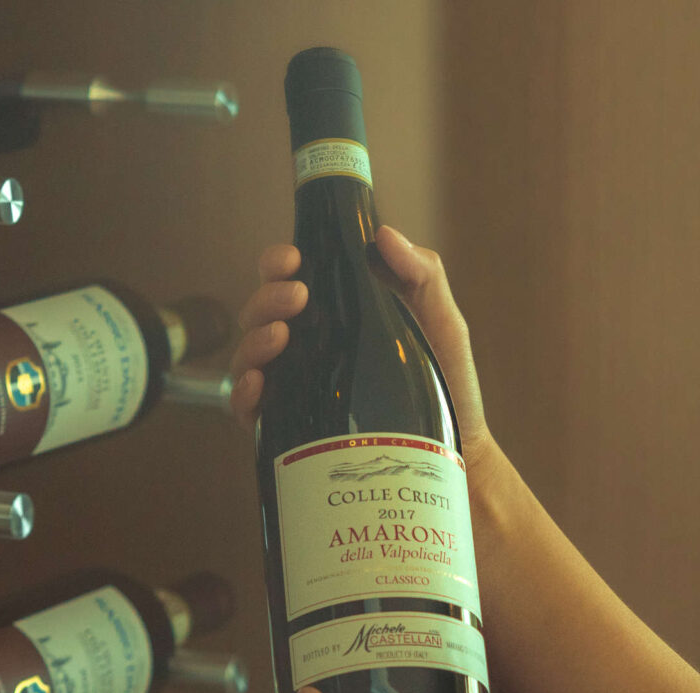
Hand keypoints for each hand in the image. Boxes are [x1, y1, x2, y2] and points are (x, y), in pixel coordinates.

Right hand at [229, 226, 496, 471]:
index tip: (294, 259)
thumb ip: (422, 274)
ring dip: (254, 338)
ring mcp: (296, 388)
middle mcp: (308, 349)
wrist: (457, 450)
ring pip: (248, 355)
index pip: (289, 279)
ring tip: (282, 335)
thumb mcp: (442, 323)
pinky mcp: (291, 430)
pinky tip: (260, 383)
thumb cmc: (448, 384)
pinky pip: (247, 409)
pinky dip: (242, 392)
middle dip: (268, 296)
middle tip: (297, 296)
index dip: (280, 262)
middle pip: (261, 312)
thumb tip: (383, 235)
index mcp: (336, 315)